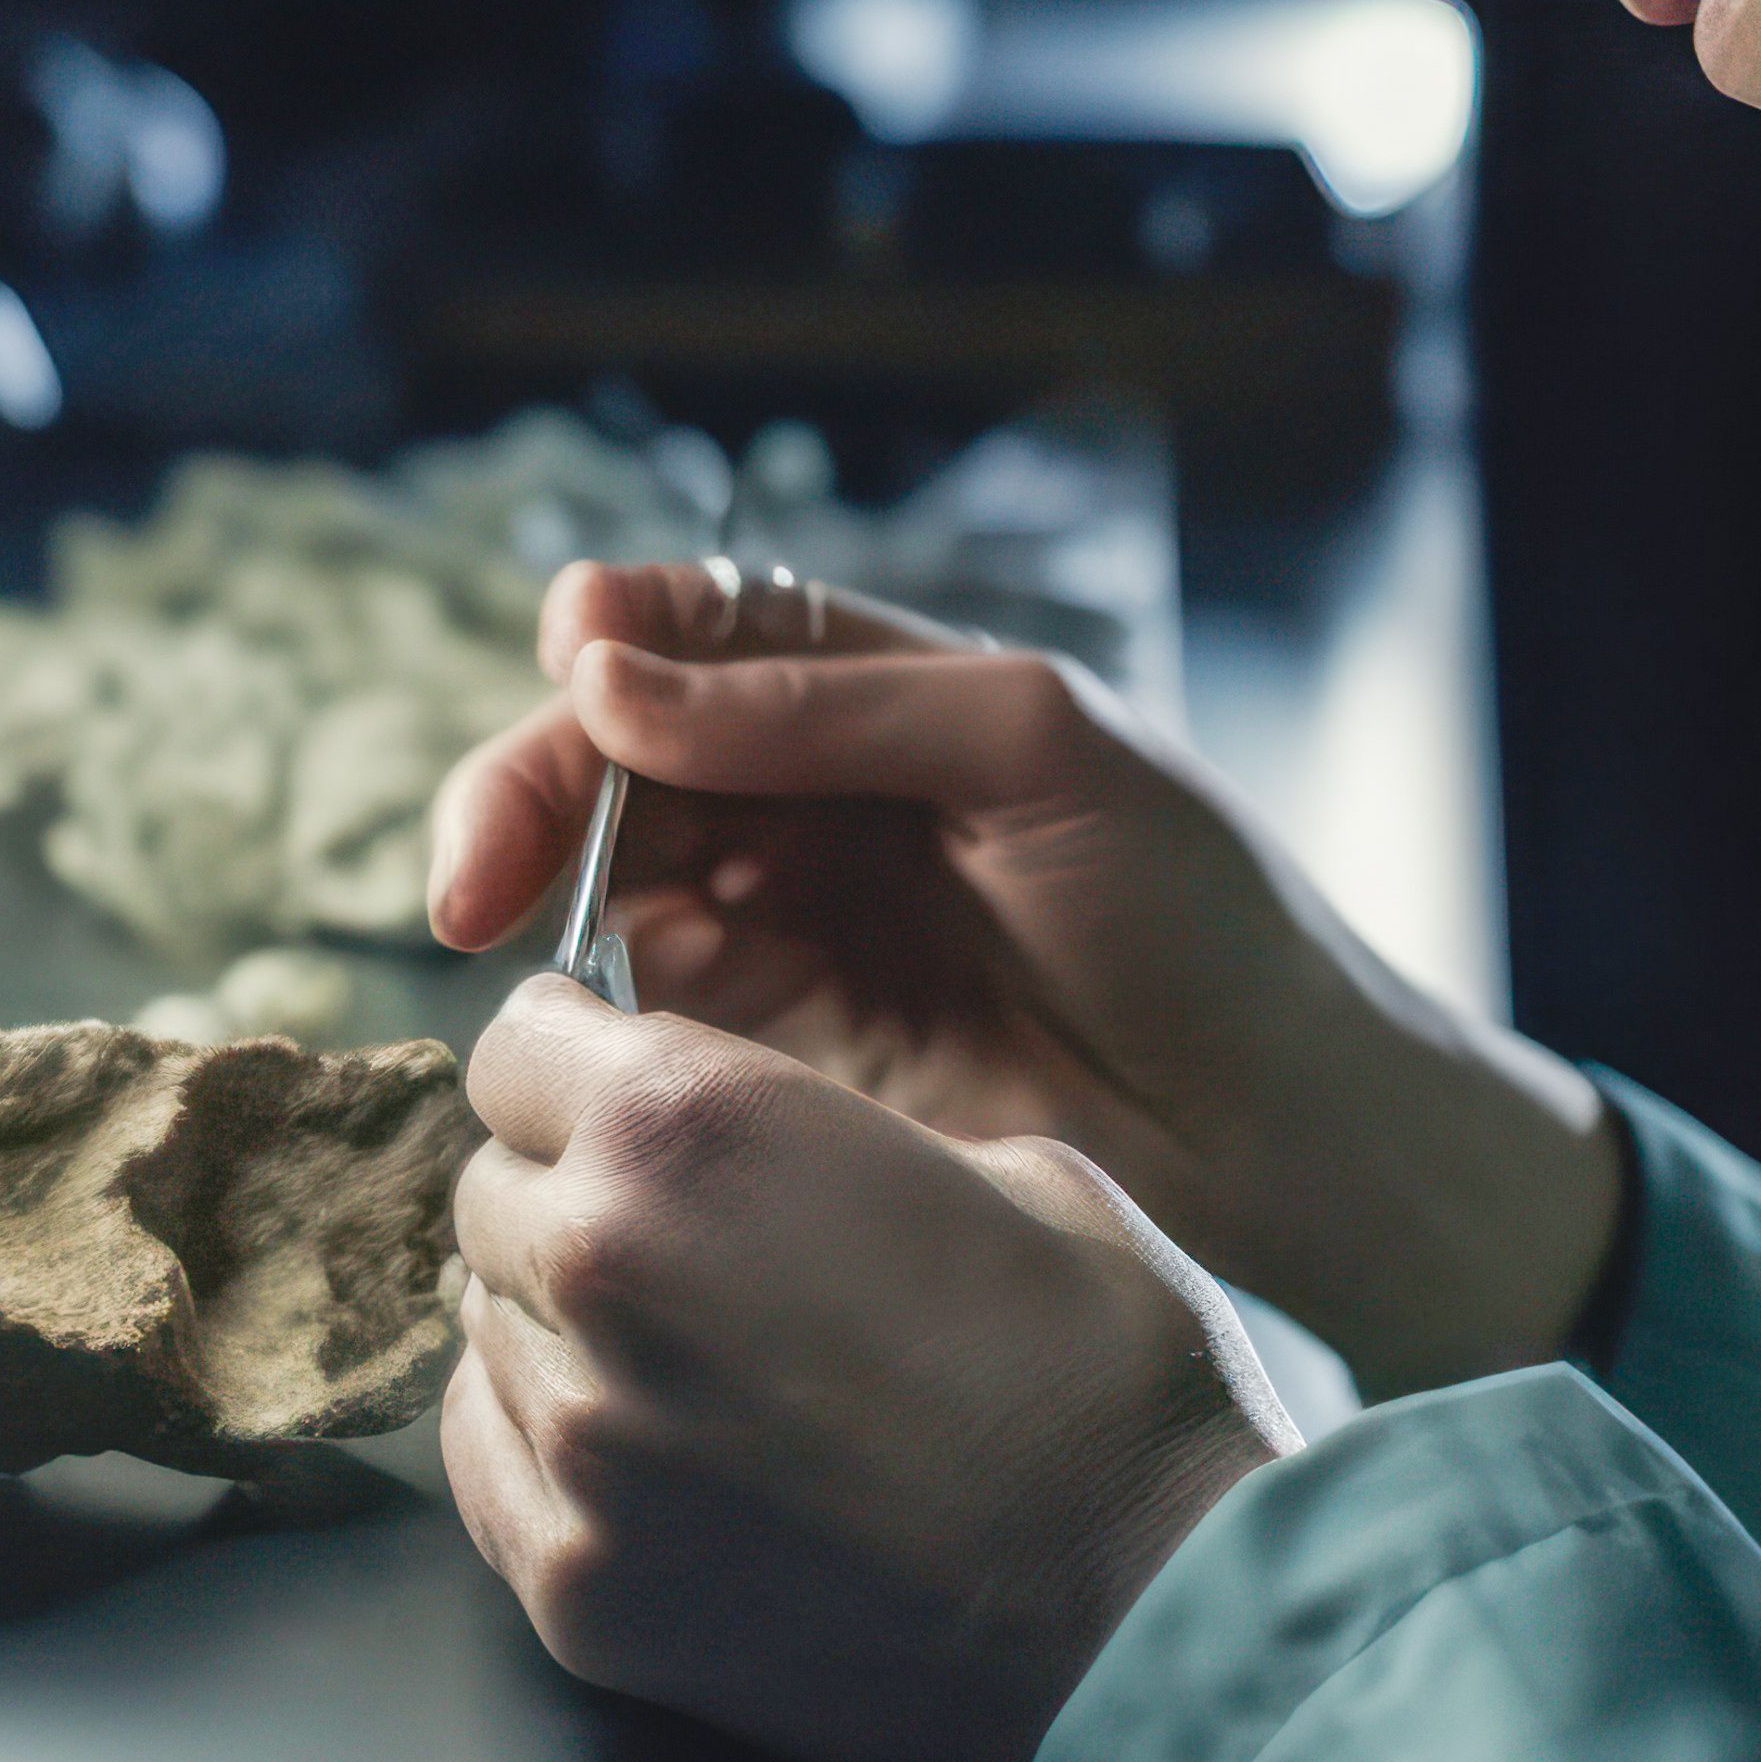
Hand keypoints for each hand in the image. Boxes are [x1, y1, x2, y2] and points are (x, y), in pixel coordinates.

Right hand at [429, 560, 1620, 1398]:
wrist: (1287, 1132)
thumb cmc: (1205, 912)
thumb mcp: (1035, 747)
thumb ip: (823, 699)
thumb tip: (603, 668)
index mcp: (890, 691)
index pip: (698, 629)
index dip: (610, 643)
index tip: (568, 671)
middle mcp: (825, 796)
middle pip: (621, 755)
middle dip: (533, 788)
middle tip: (473, 873)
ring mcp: (800, 924)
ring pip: (611, 875)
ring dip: (548, 891)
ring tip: (519, 933)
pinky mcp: (786, 1052)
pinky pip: (652, 1007)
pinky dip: (609, 1000)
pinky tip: (622, 1009)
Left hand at [445, 973, 1300, 1761]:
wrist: (1158, 1619)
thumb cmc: (1109, 1378)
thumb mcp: (994, 1161)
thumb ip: (810, 1131)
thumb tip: (740, 1136)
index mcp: (693, 1126)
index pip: (515, 1049)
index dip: (574, 1060)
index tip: (607, 1083)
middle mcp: (601, 1269)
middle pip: (487, 1191)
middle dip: (567, 1192)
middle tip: (686, 1235)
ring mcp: (577, 1446)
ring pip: (484, 1331)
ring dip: (562, 1323)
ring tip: (704, 1356)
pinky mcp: (578, 1590)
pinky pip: (492, 1468)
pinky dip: (552, 1444)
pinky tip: (669, 1452)